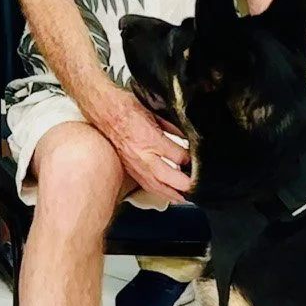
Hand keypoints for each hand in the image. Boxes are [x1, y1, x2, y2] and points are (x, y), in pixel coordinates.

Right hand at [98, 88, 191, 204]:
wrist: (104, 111)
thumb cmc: (125, 108)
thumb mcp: (155, 112)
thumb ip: (173, 127)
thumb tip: (187, 136)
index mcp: (150, 139)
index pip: (177, 156)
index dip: (191, 160)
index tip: (200, 161)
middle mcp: (142, 155)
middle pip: (167, 177)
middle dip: (184, 184)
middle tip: (198, 187)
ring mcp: (135, 164)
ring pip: (156, 185)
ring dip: (173, 194)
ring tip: (186, 198)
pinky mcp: (130, 168)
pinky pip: (146, 185)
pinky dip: (159, 192)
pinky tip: (167, 194)